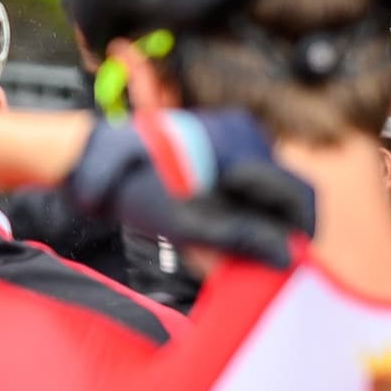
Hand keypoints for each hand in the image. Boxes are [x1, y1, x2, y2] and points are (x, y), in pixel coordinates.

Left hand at [60, 110, 313, 270]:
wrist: (90, 157)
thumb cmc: (133, 190)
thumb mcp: (188, 224)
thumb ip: (241, 239)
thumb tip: (288, 257)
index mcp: (244, 148)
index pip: (300, 195)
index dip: (300, 234)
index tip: (283, 262)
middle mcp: (246, 131)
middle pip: (285, 190)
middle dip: (273, 227)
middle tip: (249, 258)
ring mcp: (233, 129)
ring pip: (266, 184)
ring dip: (254, 215)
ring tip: (221, 239)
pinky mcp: (218, 135)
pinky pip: (245, 173)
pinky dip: (237, 200)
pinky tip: (210, 216)